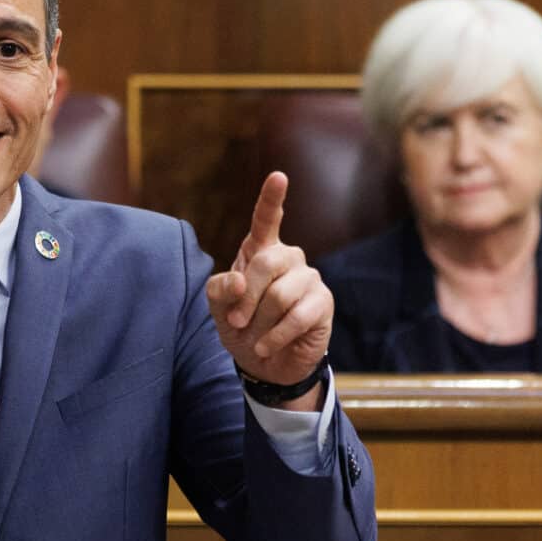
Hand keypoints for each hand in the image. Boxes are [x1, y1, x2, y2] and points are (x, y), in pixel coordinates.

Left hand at [206, 172, 331, 393]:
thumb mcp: (219, 309)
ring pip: (280, 294)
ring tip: (255, 335)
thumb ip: (220, 290)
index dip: (271, 199)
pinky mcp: (322, 303)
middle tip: (236, 322)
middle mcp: (288, 258)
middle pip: (266, 262)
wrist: (264, 363)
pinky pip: (296, 317)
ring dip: (260, 321)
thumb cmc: (241, 327)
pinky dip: (274, 337)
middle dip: (246, 297)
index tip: (278, 177)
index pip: (266, 220)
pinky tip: (265, 346)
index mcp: (260, 250)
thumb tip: (239, 281)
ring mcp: (308, 278)